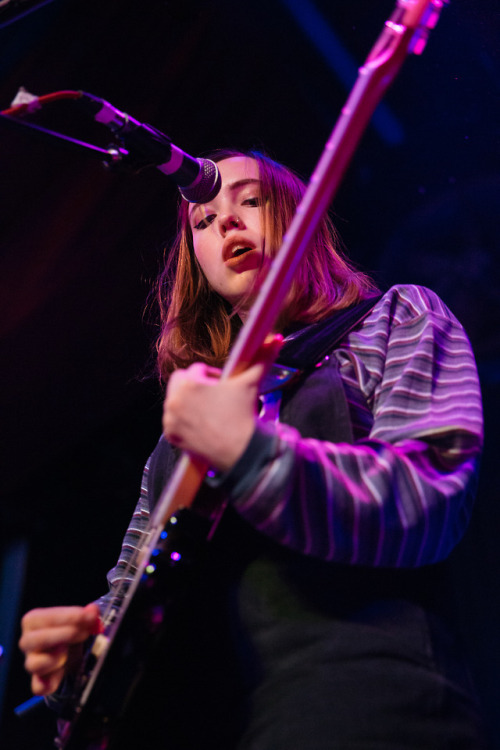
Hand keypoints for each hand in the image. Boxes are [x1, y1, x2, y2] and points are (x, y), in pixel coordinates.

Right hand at [19, 603, 100, 695]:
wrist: (71, 652)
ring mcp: (32, 662)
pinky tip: (61, 674)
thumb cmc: (69, 631)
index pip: (43, 617)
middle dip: (64, 634)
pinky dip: (48, 684)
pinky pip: (38, 686)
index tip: (87, 616)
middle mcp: (28, 641)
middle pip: (36, 639)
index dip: (67, 616)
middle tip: (85, 632)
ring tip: (69, 651)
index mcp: (33, 621)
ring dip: (54, 658)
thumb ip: (86, 615)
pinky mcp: (39, 681)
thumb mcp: (78, 619)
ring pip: (33, 664)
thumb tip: (92, 610)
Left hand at [163, 336, 281, 471]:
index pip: (198, 369)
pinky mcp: (171, 435)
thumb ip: (262, 358)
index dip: (213, 375)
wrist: (241, 451)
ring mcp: (170, 419)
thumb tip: (277, 339)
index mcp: (189, 383)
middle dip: (195, 386)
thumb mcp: (251, 383)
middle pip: (180, 382)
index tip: (224, 386)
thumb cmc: (243, 414)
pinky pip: (172, 421)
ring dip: (188, 402)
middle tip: (214, 397)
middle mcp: (174, 400)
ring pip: (175, 401)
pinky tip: (200, 425)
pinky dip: (183, 421)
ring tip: (208, 411)